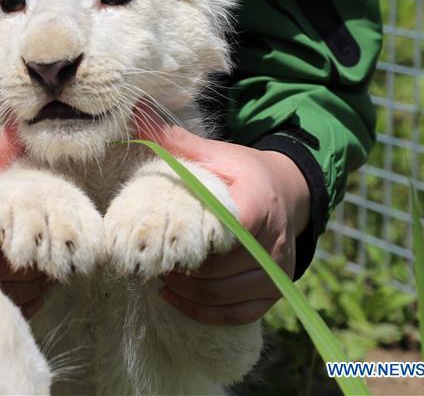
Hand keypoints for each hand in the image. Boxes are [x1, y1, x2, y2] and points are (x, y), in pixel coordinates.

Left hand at [134, 106, 309, 324]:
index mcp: (256, 207)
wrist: (287, 192)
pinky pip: (236, 313)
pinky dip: (204, 310)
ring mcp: (276, 273)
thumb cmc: (243, 172)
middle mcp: (272, 245)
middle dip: (178, 270)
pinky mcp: (273, 293)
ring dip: (185, 292)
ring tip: (157, 277)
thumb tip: (136, 109)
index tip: (154, 240)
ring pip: (222, 295)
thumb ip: (175, 139)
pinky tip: (176, 296)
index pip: (218, 236)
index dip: (184, 244)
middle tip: (146, 262)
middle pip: (216, 271)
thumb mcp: (214, 152)